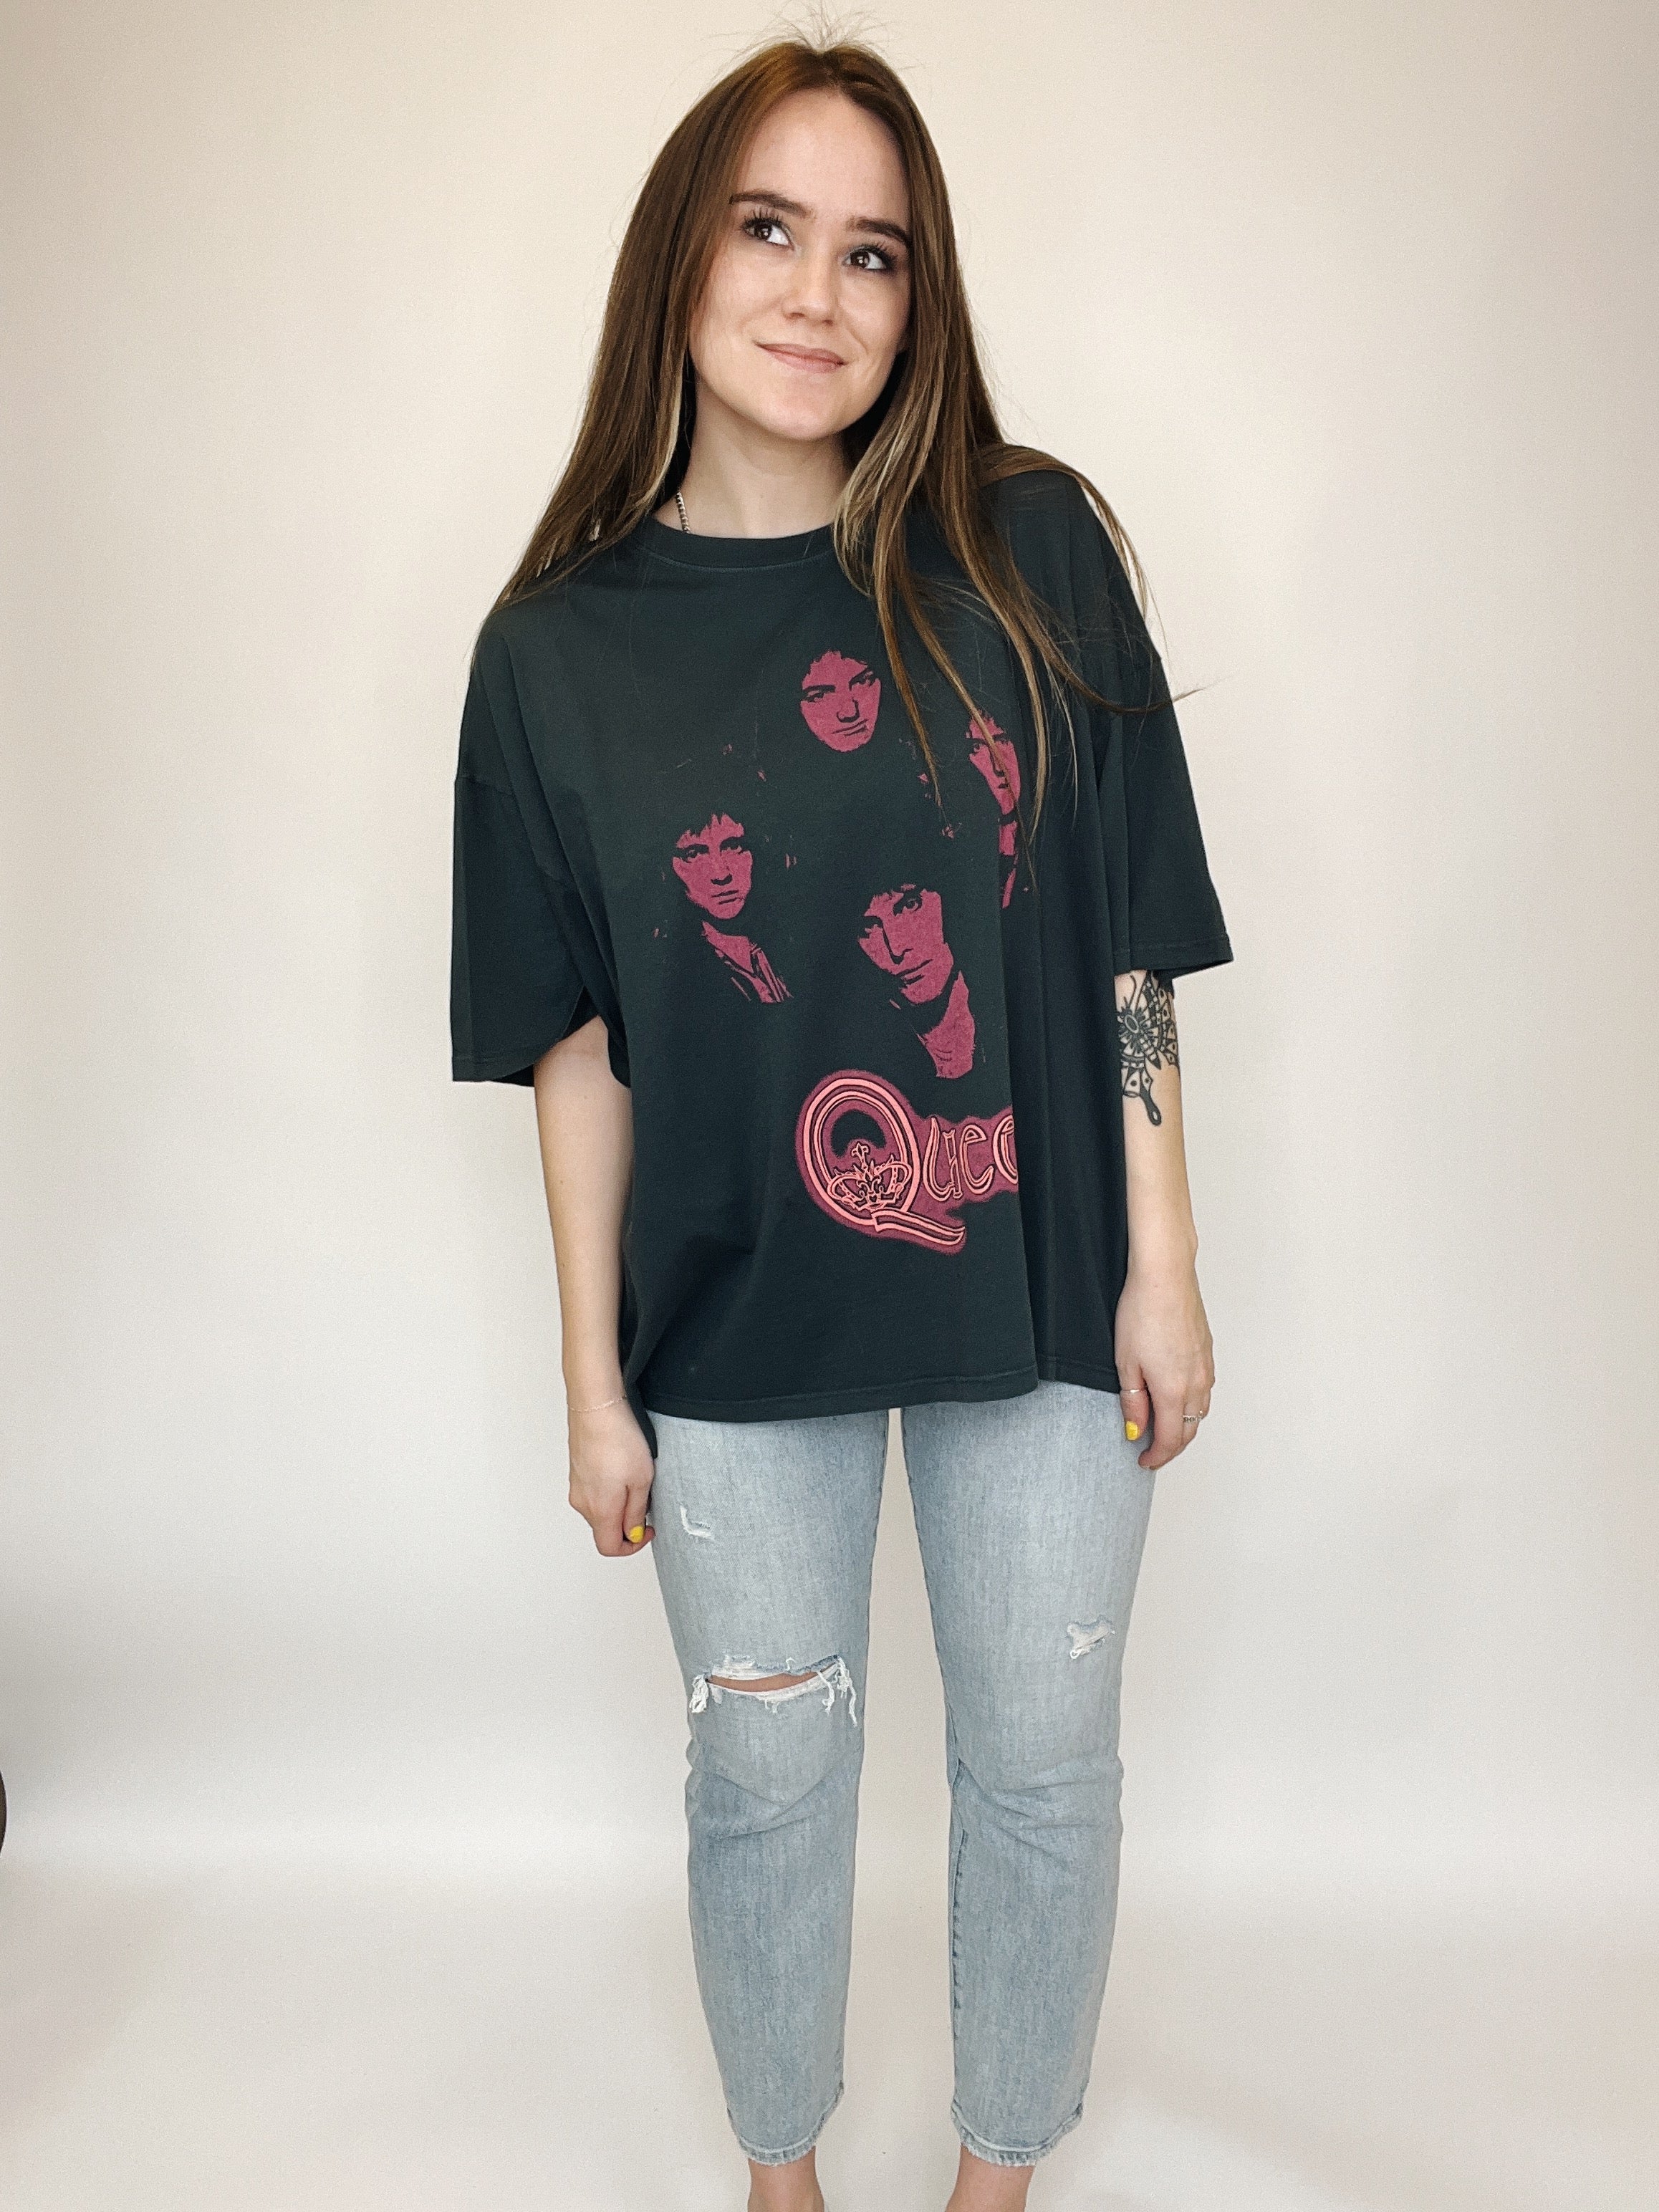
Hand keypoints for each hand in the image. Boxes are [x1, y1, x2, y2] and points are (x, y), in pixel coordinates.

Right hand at [567, 1397, 655, 1555]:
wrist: (596, 1407)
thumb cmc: (619, 1439)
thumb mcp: (641, 1480)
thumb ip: (636, 1513)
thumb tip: (633, 1532)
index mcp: (600, 1510)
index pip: (609, 1547)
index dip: (632, 1546)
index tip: (647, 1530)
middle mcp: (582, 1502)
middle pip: (604, 1529)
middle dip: (627, 1523)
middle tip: (646, 1501)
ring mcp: (576, 1487)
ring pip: (599, 1510)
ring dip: (619, 1505)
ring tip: (635, 1479)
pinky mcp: (577, 1473)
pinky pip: (594, 1493)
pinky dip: (610, 1491)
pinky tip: (622, 1468)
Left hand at [1114, 1257, 1213, 1471]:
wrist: (1165, 1276)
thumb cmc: (1141, 1311)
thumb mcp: (1125, 1363)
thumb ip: (1133, 1402)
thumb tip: (1137, 1430)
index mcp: (1174, 1390)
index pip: (1171, 1440)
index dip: (1158, 1457)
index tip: (1143, 1461)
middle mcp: (1196, 1382)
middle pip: (1190, 1429)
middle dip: (1172, 1446)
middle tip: (1152, 1451)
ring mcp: (1205, 1366)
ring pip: (1200, 1410)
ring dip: (1184, 1424)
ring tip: (1163, 1426)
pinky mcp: (1207, 1352)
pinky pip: (1205, 1389)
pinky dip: (1192, 1403)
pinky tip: (1177, 1396)